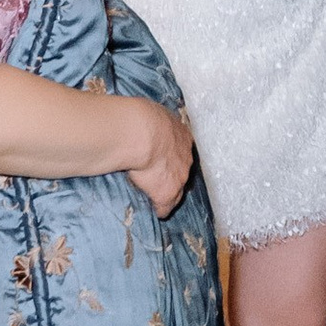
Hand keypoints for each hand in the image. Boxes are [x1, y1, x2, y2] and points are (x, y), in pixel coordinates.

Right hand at [119, 98, 194, 217]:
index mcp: (182, 136)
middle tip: (158, 177)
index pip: (180, 150)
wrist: (141, 134)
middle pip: (182, 171)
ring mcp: (179, 177)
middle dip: (172, 174)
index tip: (161, 159)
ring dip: (166, 192)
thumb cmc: (142, 118)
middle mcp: (186, 157)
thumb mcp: (151, 114)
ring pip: (176, 191)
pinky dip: (159, 209)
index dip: (170, 156)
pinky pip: (165, 207)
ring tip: (154, 195)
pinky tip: (153, 211)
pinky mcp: (167, 194)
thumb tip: (139, 120)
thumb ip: (151, 121)